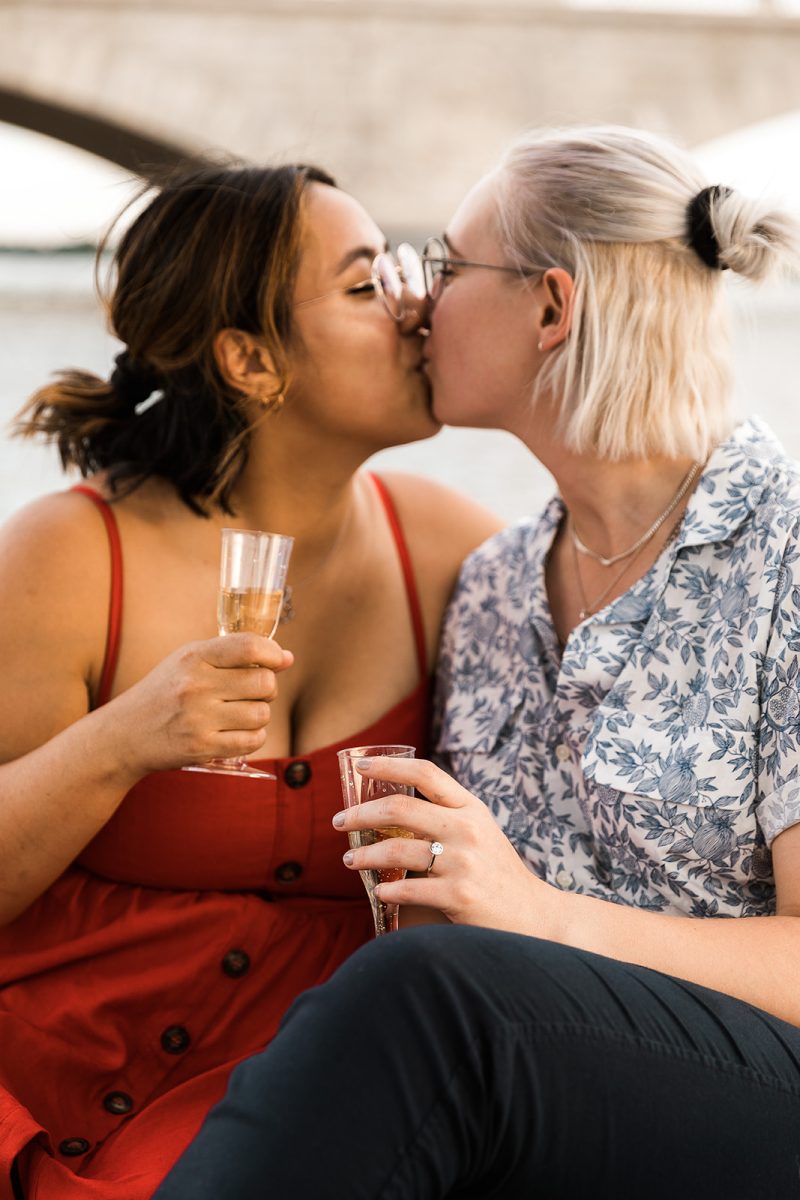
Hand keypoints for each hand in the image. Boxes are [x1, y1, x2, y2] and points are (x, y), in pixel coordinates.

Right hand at [108, 634, 292, 776]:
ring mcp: (198, 718)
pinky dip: (253, 737)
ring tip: (239, 713)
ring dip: (259, 715)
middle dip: (267, 688)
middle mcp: (195, 686)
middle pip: (264, 682)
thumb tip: (287, 658)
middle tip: (251, 692)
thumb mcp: (189, 661)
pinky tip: (237, 732)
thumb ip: (234, 654)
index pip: (250, 647)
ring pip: (262, 714)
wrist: (124, 734)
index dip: (273, 653)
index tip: (278, 660)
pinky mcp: (201, 748)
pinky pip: (253, 741)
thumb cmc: (165, 693)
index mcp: (193, 657)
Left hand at [333, 757, 552, 932]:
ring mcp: (463, 862)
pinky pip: (408, 889)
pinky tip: (379, 890)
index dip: (390, 766)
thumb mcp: (480, 832)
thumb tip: (393, 808)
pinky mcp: (459, 895)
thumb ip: (447, 816)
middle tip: (339, 822)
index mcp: (471, 808)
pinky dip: (386, 889)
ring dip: (364, 855)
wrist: (534, 916)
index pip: (426, 774)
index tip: (361, 767)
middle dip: (360, 813)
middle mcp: (467, 829)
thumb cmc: (497, 873)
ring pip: (396, 849)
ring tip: (350, 861)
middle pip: (400, 808)